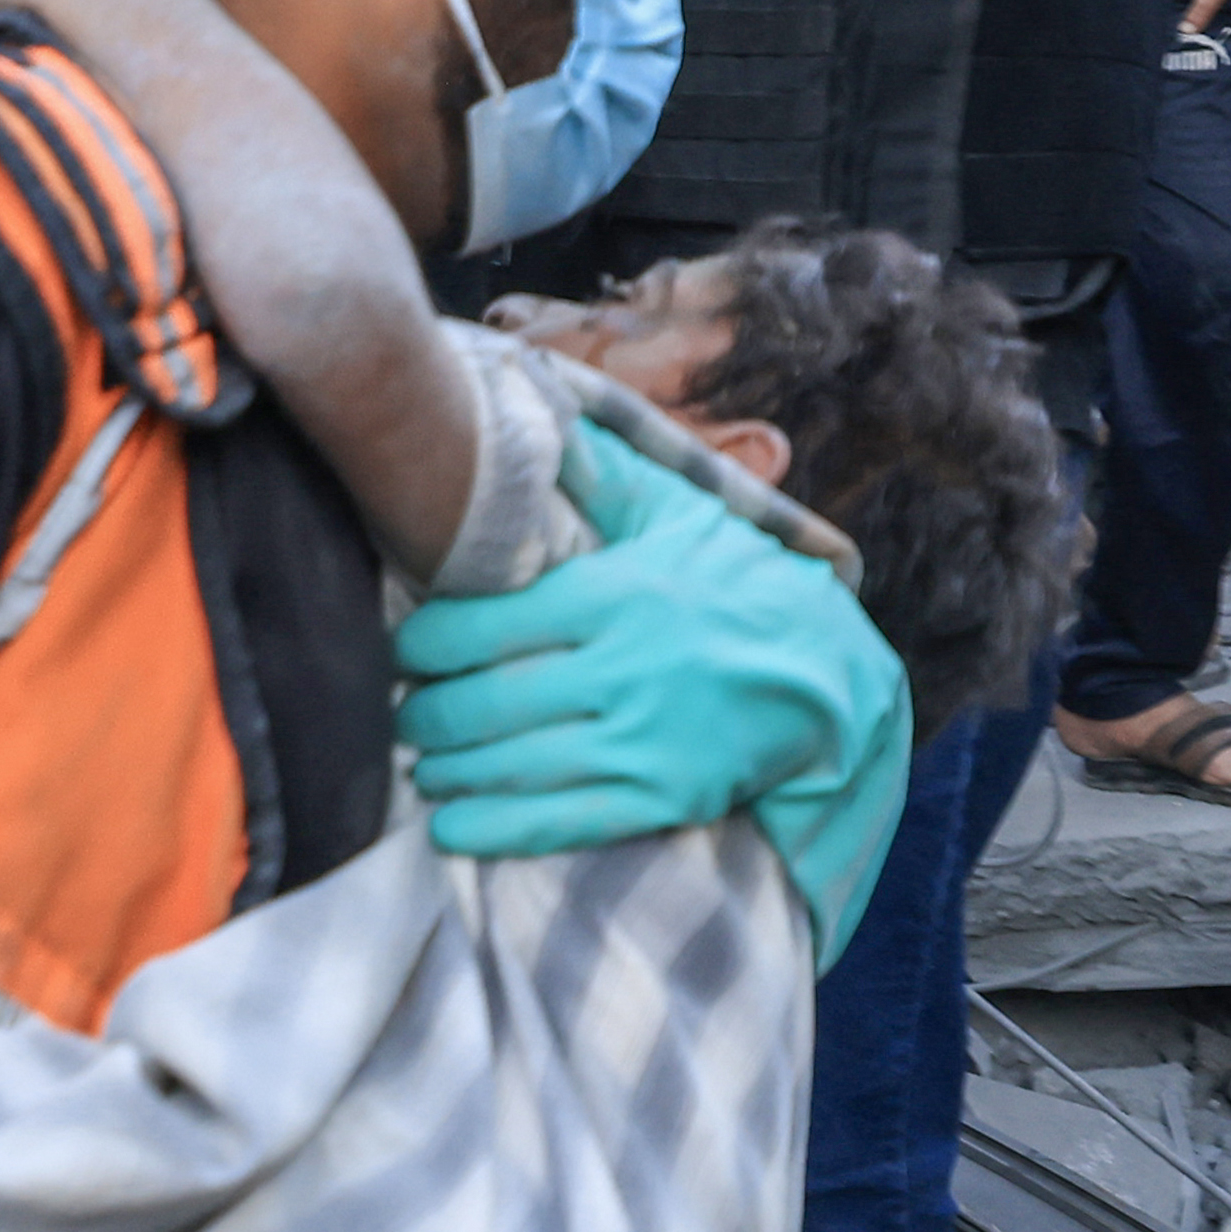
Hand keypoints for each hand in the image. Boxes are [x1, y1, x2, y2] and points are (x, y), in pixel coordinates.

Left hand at [393, 424, 915, 968]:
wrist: (834, 676)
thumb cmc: (742, 585)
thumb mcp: (679, 517)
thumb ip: (602, 477)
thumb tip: (537, 403)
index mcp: (612, 596)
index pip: (479, 625)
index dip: (420, 647)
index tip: (399, 652)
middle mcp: (621, 668)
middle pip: (482, 702)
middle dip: (423, 713)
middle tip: (396, 712)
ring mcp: (642, 739)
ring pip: (510, 764)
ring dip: (446, 770)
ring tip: (419, 763)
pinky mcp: (662, 797)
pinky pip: (557, 820)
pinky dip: (491, 828)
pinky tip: (449, 826)